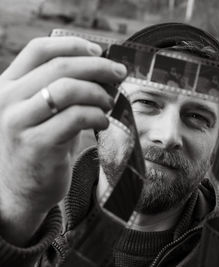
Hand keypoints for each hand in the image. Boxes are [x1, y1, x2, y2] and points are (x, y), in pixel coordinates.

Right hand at [0, 36, 126, 244]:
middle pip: (59, 67)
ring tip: (110, 103)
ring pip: (68, 89)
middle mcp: (7, 99)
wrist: (21, 190)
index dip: (73, 45)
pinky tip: (103, 122)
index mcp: (8, 84)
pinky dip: (97, 115)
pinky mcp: (36, 144)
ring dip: (98, 93)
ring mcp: (18, 122)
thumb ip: (64, 89)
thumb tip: (105, 70)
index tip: (99, 51)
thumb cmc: (41, 145)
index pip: (38, 49)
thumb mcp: (44, 112)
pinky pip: (76, 117)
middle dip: (97, 67)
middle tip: (119, 73)